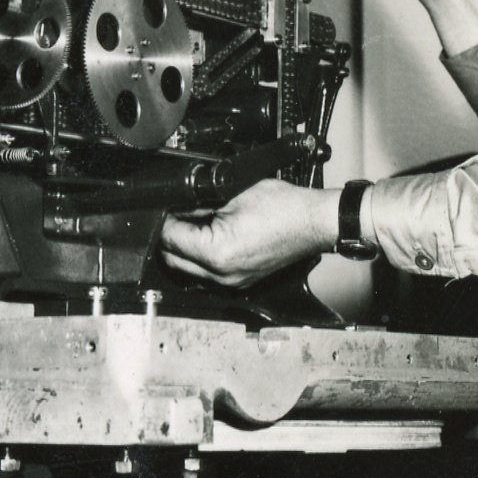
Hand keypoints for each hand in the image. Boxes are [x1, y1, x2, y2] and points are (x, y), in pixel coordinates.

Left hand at [159, 179, 338, 286]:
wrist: (313, 222)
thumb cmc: (285, 208)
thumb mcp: (232, 195)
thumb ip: (197, 204)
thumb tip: (176, 207)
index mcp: (217, 253)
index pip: (169, 239)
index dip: (165, 219)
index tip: (166, 207)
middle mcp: (222, 275)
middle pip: (173, 260)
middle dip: (171, 235)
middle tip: (177, 214)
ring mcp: (231, 282)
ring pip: (187, 270)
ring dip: (185, 248)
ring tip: (196, 223)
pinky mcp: (240, 281)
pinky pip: (207, 274)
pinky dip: (202, 257)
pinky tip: (210, 237)